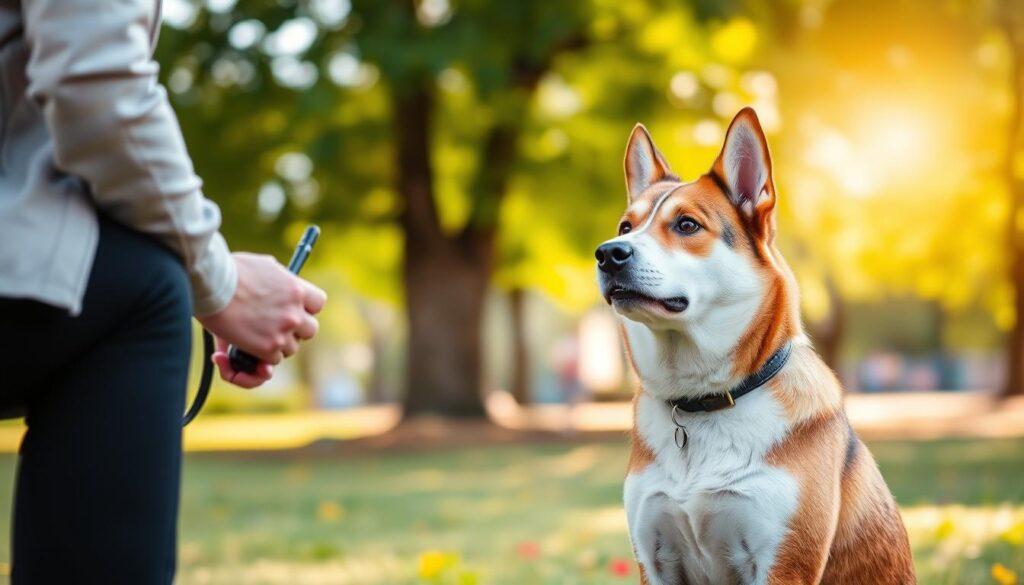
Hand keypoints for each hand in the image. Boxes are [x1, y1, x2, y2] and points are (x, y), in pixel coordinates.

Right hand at [198, 252, 326, 387]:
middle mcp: (295, 313)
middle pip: (310, 330)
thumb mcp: (263, 266)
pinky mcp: (267, 348)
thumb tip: (282, 282)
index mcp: (297, 290)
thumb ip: (279, 279)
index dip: (307, 308)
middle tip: (277, 325)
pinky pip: (274, 360)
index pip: (318, 303)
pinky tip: (249, 342)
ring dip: (278, 344)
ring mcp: (283, 332)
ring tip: (258, 334)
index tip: (295, 308)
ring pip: (292, 347)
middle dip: (296, 330)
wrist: (211, 284)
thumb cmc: (230, 270)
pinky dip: (263, 355)